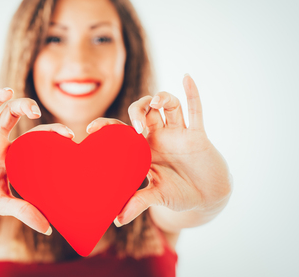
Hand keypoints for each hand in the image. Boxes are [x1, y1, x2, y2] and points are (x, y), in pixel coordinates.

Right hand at [0, 88, 71, 234]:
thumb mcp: (1, 205)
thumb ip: (24, 211)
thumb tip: (49, 229)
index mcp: (10, 154)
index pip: (34, 136)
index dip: (50, 131)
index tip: (68, 134)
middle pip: (12, 114)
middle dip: (24, 106)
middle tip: (36, 110)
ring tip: (8, 92)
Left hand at [86, 75, 231, 225]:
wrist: (207, 197)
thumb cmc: (179, 194)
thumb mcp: (157, 196)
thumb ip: (138, 203)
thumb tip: (117, 219)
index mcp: (143, 149)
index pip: (122, 132)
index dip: (107, 127)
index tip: (90, 128)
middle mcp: (158, 136)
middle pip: (144, 111)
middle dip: (137, 111)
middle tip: (137, 126)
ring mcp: (178, 133)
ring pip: (168, 105)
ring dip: (161, 98)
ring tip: (156, 104)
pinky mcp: (197, 135)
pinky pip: (195, 110)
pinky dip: (192, 93)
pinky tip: (186, 77)